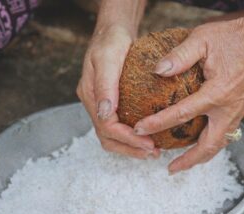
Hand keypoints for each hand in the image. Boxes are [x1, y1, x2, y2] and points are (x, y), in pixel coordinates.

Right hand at [77, 25, 159, 158]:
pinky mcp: (111, 104)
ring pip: (111, 137)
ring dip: (131, 147)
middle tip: (153, 152)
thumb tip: (106, 113)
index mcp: (90, 95)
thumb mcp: (109, 58)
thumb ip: (106, 85)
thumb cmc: (111, 40)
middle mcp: (93, 104)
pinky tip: (149, 137)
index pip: (106, 127)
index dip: (127, 138)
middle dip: (130, 148)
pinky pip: (118, 127)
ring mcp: (101, 105)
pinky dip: (132, 137)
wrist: (113, 31)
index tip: (148, 142)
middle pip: (107, 138)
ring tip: (152, 150)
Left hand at [133, 9, 243, 172]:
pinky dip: (212, 142)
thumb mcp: (203, 39)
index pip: (181, 115)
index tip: (140, 130)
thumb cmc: (236, 35)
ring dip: (202, 155)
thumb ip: (179, 56)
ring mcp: (240, 110)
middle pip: (208, 146)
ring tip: (185, 161)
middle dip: (189, 161)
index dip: (158, 123)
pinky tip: (202, 139)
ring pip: (220, 143)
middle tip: (170, 169)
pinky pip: (227, 132)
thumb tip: (158, 71)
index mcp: (217, 93)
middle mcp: (230, 108)